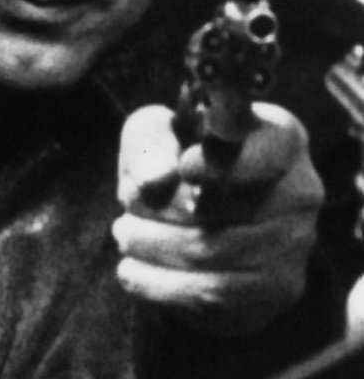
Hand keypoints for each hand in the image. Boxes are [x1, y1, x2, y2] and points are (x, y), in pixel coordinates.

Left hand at [112, 103, 323, 335]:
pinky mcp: (277, 289)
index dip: (223, 164)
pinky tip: (131, 270)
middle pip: (224, 210)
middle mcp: (300, 190)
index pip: (267, 152)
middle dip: (161, 210)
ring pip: (213, 254)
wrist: (200, 214)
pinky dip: (160, 285)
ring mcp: (295, 244)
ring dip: (154, 247)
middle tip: (126, 203)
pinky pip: (213, 296)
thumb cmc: (177, 155)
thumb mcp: (155, 131)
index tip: (182, 166)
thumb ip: (149, 140)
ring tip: (125, 235)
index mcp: (281, 137)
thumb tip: (156, 179)